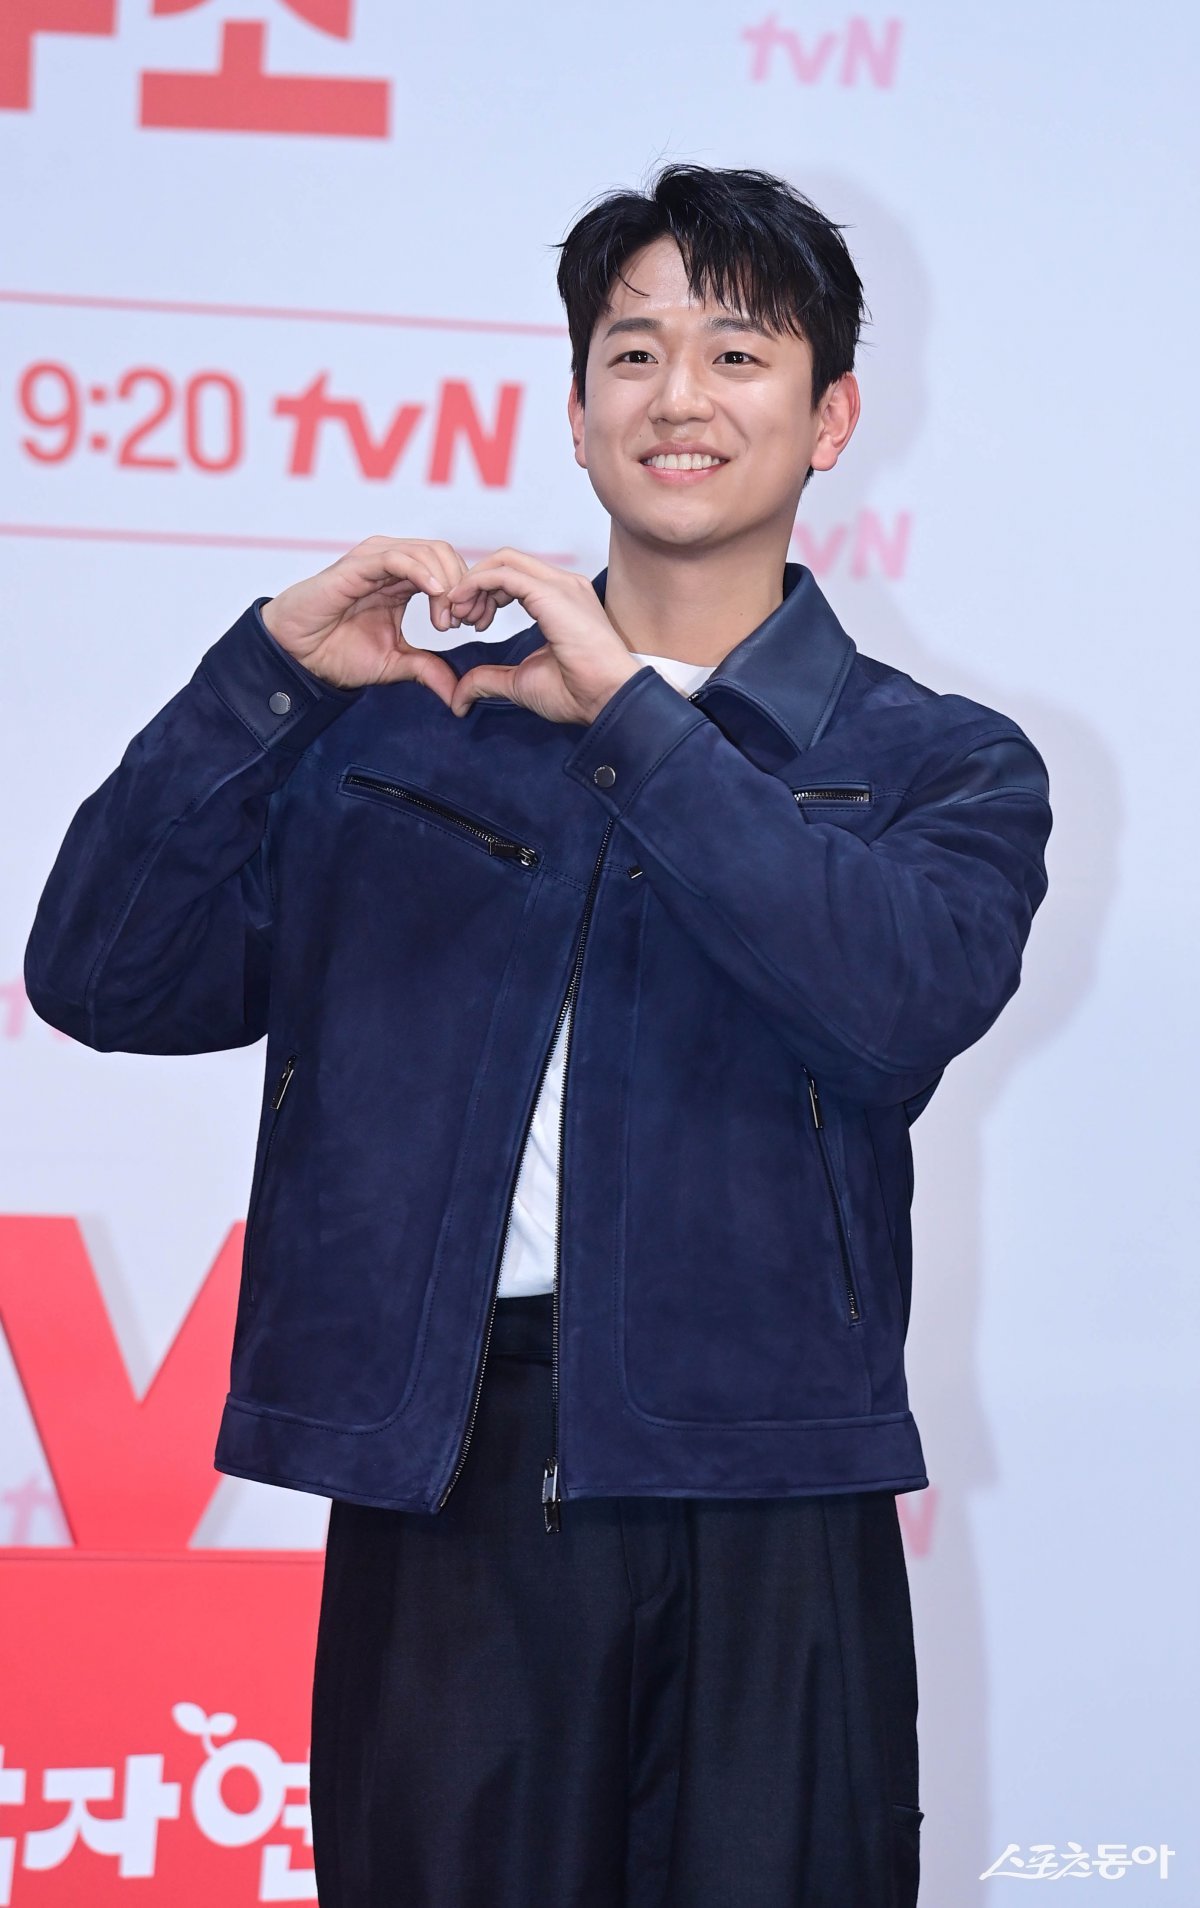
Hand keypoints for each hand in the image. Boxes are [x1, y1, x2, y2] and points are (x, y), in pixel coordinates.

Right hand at [258, 536, 490, 700]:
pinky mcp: (359, 565)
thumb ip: (428, 670)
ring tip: (447, 619)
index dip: (469, 594)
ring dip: (448, 583)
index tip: (474, 626)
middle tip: (465, 622)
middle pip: (445, 555)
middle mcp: (393, 564)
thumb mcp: (395, 664)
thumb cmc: (337, 652)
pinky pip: (399, 557)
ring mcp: (376, 560)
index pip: (450, 570)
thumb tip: (458, 695)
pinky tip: (436, 594)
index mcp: (404, 581)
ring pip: (428, 551)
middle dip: (464, 587)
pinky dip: (423, 572)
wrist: (298, 656)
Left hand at [445, 551, 640, 723]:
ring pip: (502, 561)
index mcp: (561, 600)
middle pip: (505, 562)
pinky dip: (476, 584)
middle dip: (474, 585)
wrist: (606, 699)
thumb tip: (460, 697)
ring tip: (460, 615)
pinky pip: (502, 574)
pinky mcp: (551, 592)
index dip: (484, 594)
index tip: (470, 623)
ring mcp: (559, 585)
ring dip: (472, 584)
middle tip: (459, 618)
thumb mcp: (520, 683)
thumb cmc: (578, 692)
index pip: (514, 576)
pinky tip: (463, 606)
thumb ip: (489, 680)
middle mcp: (562, 585)